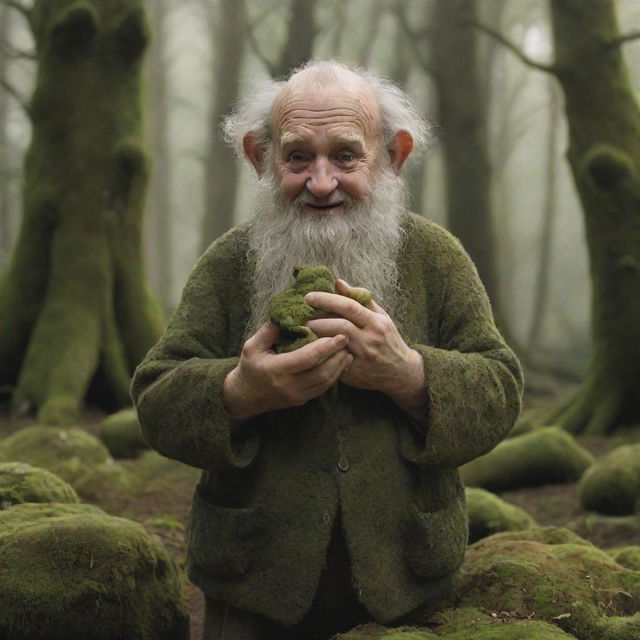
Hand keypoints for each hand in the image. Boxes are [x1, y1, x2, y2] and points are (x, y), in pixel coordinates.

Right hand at [223, 322, 352, 420]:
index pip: (308, 358)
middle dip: (338, 356)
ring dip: (340, 367)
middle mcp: (290, 385)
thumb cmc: (249, 367)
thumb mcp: (251, 346)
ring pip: (326, 382)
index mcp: (277, 370)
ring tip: (348, 351)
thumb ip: (268, 330)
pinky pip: (323, 389)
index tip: (340, 335)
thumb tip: (285, 312)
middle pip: (322, 372)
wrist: (245, 397)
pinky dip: (334, 376)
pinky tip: (340, 364)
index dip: (326, 347)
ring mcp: (298, 395)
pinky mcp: (302, 400)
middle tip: (349, 340)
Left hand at [305, 279, 426, 420]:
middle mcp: (370, 339)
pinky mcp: (354, 374)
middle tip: (301, 319)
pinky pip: (332, 362)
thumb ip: (359, 299)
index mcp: (375, 322)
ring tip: (303, 332)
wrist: (401, 372)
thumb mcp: (380, 316)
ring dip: (315, 337)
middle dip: (316, 321)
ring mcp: (361, 358)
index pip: (348, 306)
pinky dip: (321, 354)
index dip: (327, 300)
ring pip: (333, 344)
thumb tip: (338, 282)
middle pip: (338, 326)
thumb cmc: (388, 339)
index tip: (308, 297)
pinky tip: (311, 350)